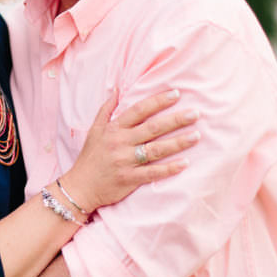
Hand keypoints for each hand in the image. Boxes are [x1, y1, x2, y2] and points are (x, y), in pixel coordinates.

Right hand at [62, 89, 199, 210]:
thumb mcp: (94, 130)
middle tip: (195, 113)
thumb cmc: (90, 157)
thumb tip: (117, 89)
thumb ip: (106, 109)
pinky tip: (184, 164)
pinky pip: (152, 173)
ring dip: (177, 143)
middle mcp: (120, 143)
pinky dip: (169, 169)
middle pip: (152, 128)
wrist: (80, 187)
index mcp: (114, 129)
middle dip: (175, 120)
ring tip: (196, 136)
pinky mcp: (129, 179)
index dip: (158, 101)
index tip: (176, 93)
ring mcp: (125, 161)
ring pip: (156, 150)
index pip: (139, 110)